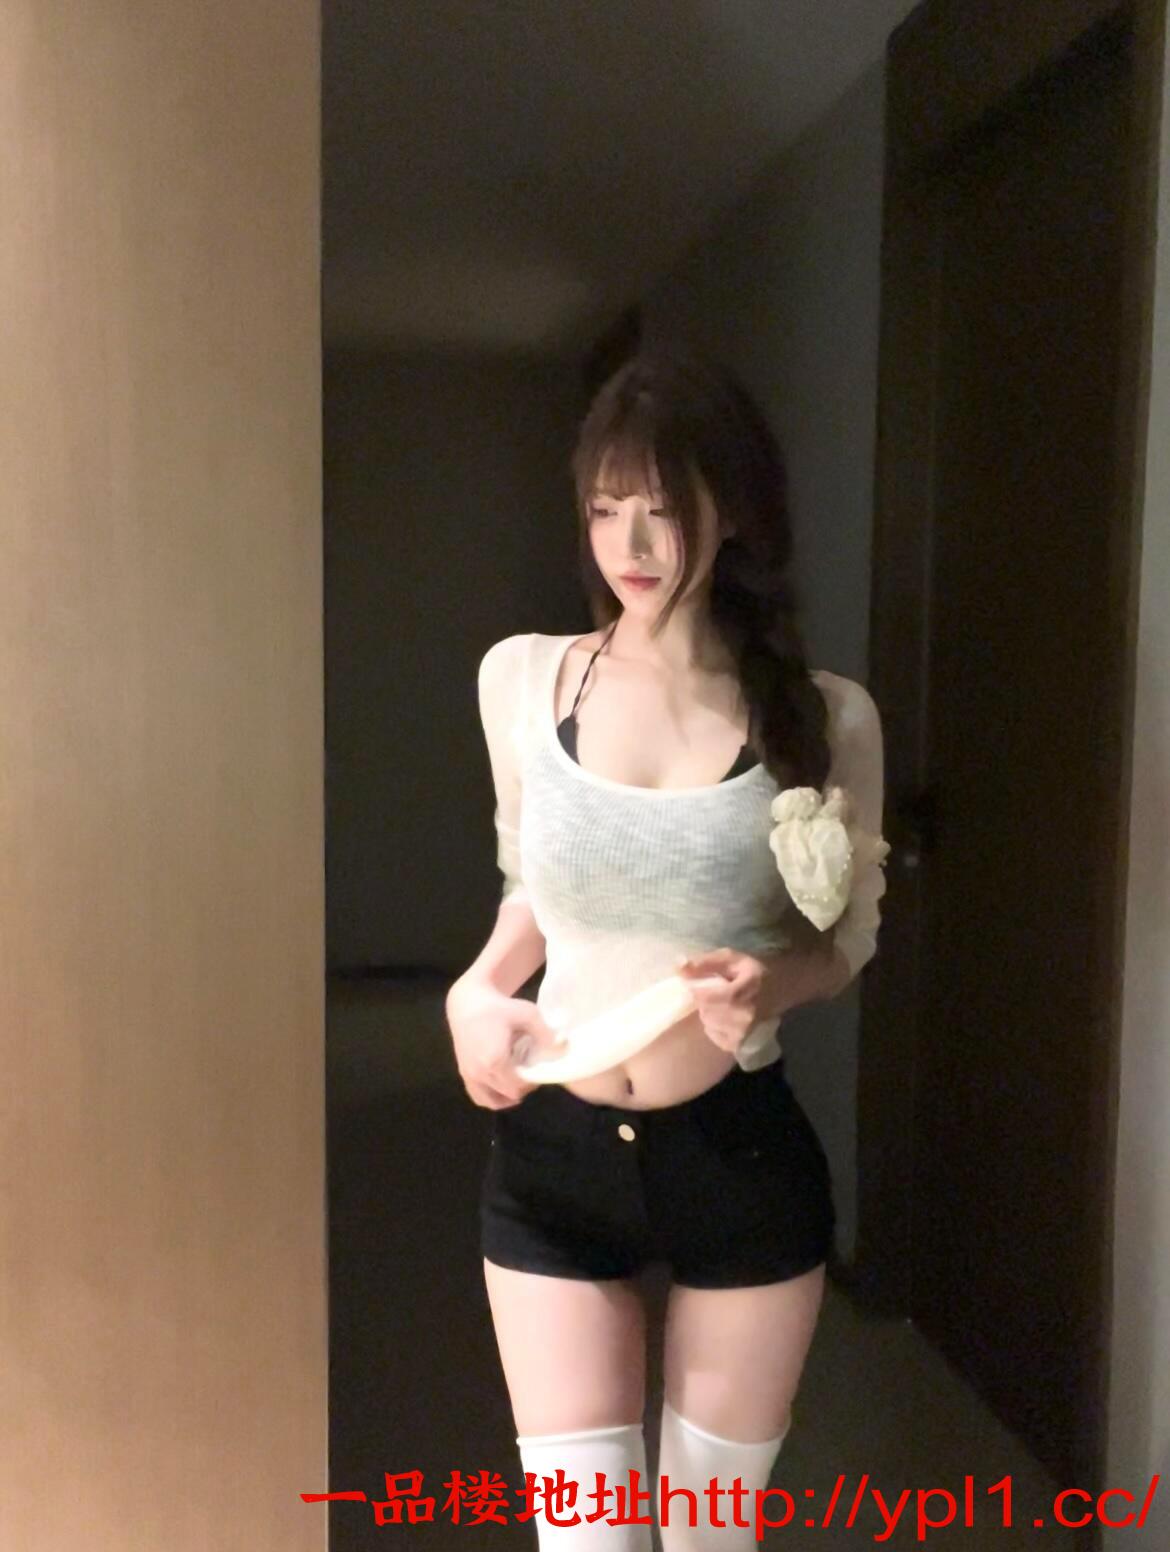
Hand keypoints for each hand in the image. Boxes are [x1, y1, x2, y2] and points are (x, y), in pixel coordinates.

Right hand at [445, 980, 567, 1108]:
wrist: (468, 1003)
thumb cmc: (498, 1007)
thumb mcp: (526, 1014)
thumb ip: (545, 1032)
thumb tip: (562, 1045)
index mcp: (495, 1061)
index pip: (518, 1086)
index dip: (532, 1082)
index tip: (538, 1070)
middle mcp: (480, 1072)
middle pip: (508, 1094)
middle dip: (523, 1087)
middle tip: (531, 1073)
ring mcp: (469, 1075)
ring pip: (492, 1101)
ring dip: (507, 1097)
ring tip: (516, 1081)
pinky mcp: (463, 1073)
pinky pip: (478, 1096)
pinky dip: (491, 1097)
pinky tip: (501, 1085)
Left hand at [674, 948, 777, 1053]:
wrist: (785, 988)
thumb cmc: (757, 970)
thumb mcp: (732, 958)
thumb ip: (705, 962)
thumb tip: (678, 967)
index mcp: (738, 996)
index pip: (702, 997)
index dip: (700, 988)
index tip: (709, 982)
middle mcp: (740, 1019)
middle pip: (705, 1010)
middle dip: (707, 999)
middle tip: (721, 991)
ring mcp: (742, 1035)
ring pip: (708, 1023)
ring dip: (711, 1012)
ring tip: (727, 1003)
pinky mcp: (741, 1045)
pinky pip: (714, 1035)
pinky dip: (715, 1026)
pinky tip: (728, 1017)